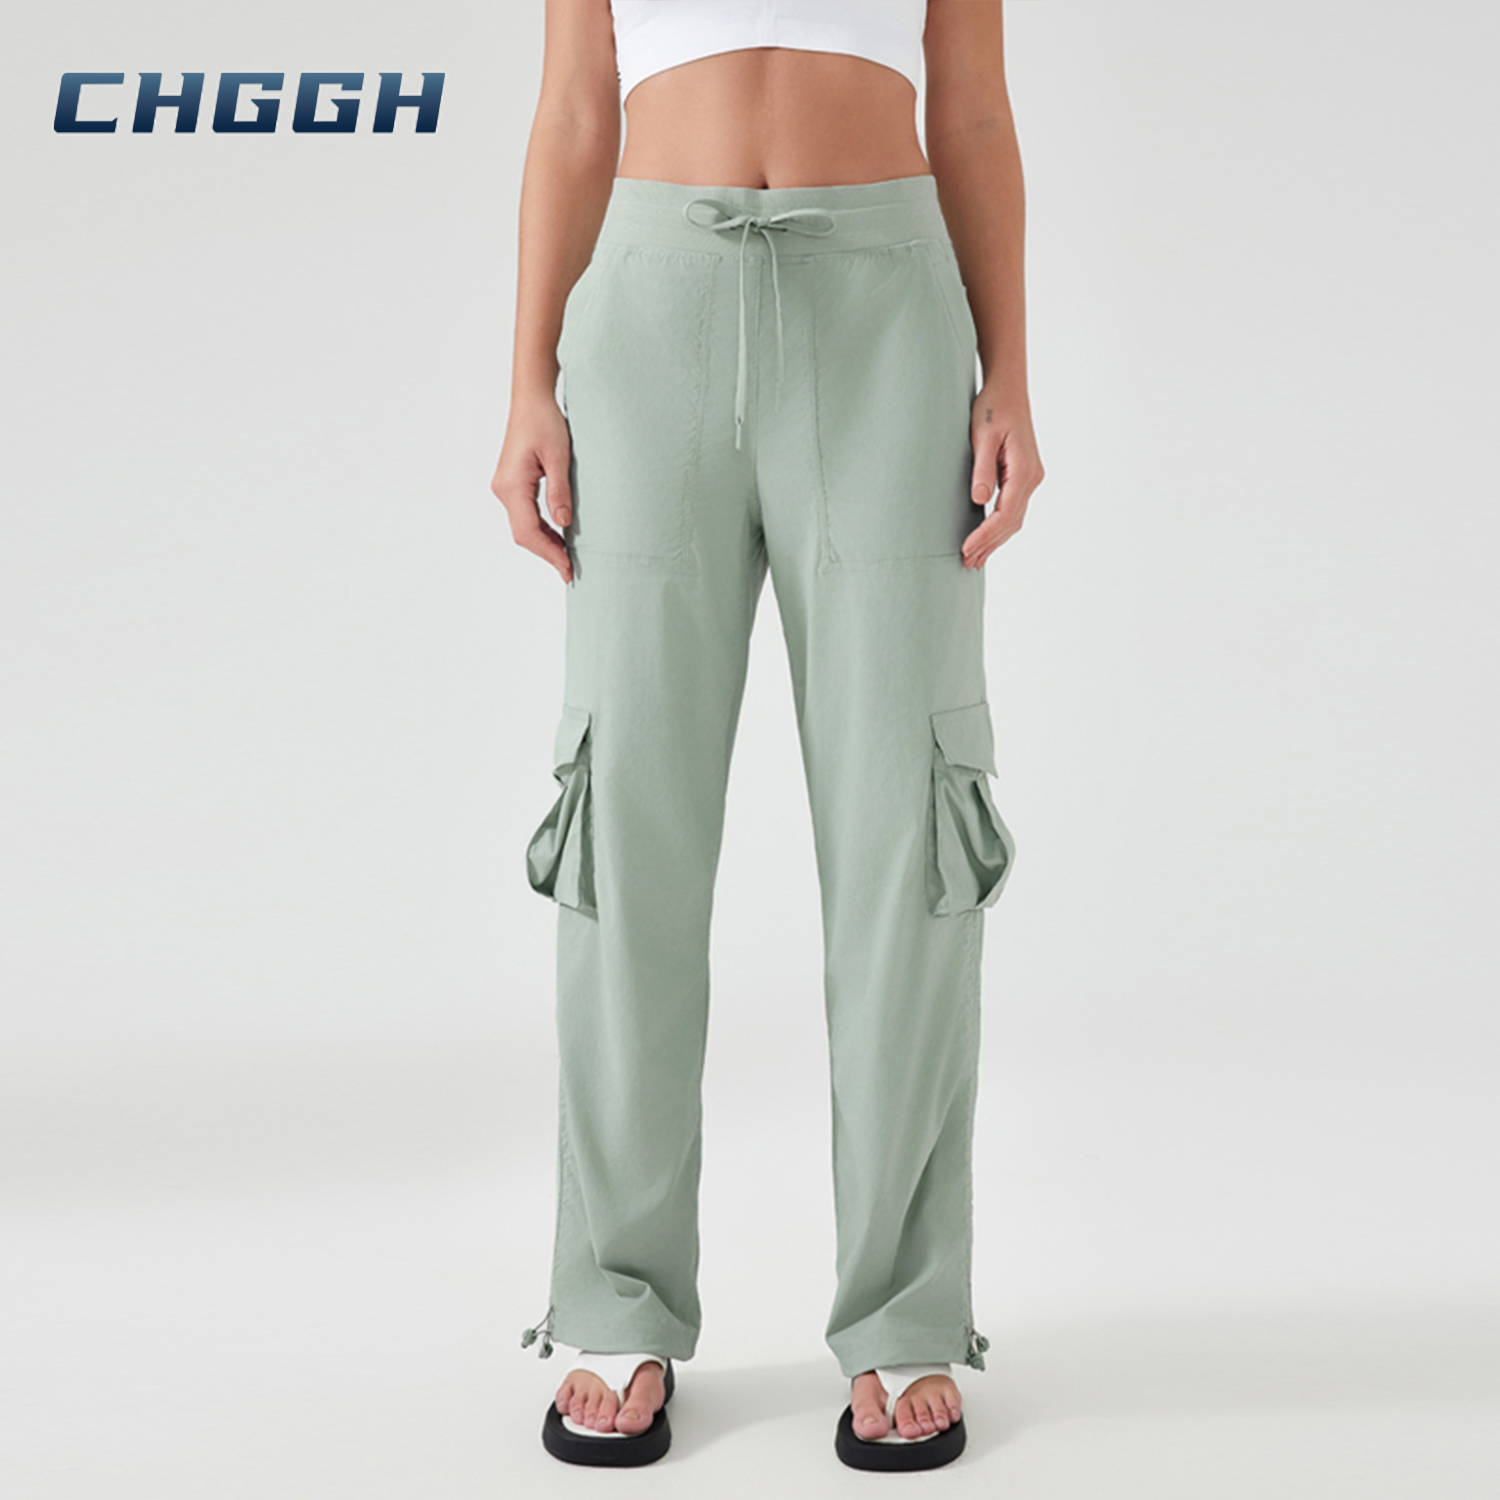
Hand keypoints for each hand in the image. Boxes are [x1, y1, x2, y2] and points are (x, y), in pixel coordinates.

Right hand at [491, 388, 575, 583]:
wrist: (531, 400)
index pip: (529, 531)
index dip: (550, 552)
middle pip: (523, 534)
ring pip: (523, 527)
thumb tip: (564, 523)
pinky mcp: (511, 484)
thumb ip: (560, 491)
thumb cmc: (545, 421)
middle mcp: (503, 489)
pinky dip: (541, 530)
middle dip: (547, 553)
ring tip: (568, 558)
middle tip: (570, 570)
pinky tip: (558, 536)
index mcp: (512, 485)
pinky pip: (524, 515)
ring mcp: (505, 487)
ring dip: (545, 543)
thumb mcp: (558, 456)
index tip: (568, 568)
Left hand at [962, 385, 1043, 569]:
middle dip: (989, 544)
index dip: (986, 534)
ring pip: (1014, 519)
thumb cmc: (993, 408)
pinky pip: (1013, 509)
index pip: (1005, 513)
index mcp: (1024, 470)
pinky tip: (986, 538)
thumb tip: (980, 500)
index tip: (966, 548)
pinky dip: (999, 527)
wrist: (1007, 389)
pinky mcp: (1023, 476)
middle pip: (1012, 522)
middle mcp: (1032, 477)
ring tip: (975, 559)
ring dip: (995, 540)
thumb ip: (982, 469)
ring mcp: (1030, 478)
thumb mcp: (983, 437)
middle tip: (966, 563)